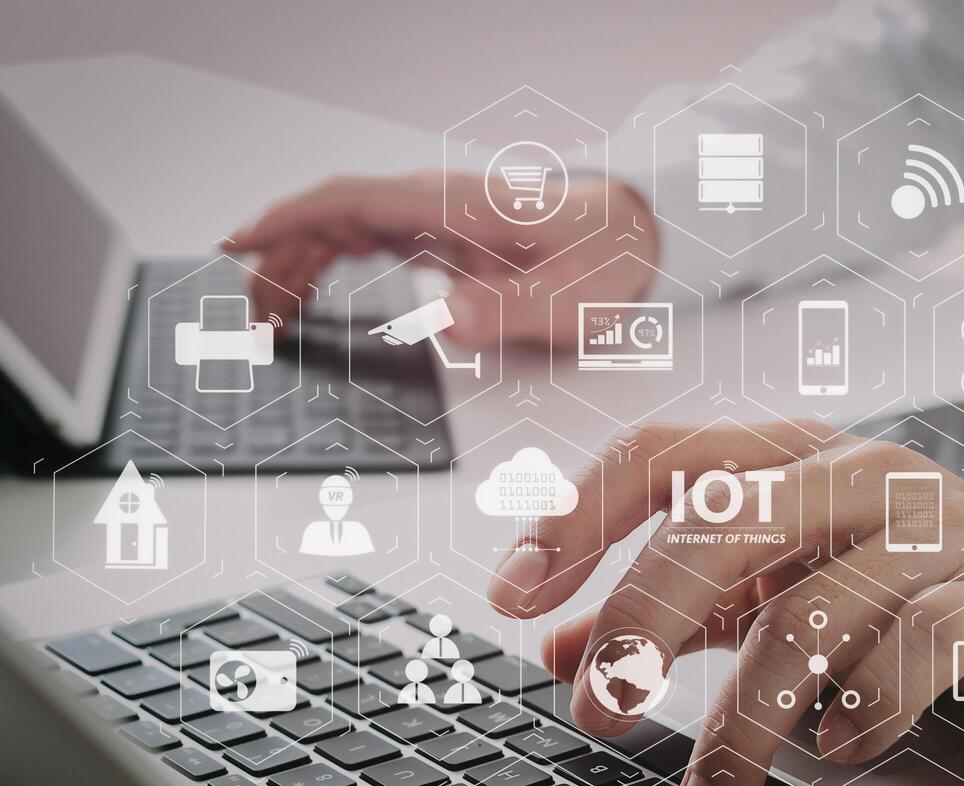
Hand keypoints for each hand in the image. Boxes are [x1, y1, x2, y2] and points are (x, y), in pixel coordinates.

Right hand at [222, 171, 656, 346]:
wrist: (637, 233)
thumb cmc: (606, 258)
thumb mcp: (570, 296)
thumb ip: (508, 309)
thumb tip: (443, 318)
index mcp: (454, 207)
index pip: (349, 200)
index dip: (288, 220)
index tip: (237, 243)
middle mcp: (433, 203)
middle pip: (332, 218)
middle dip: (280, 259)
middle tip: (250, 318)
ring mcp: (432, 216)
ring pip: (342, 229)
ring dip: (297, 266)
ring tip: (266, 317)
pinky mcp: (438, 235)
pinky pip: (365, 240)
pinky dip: (327, 264)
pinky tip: (307, 295)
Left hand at [490, 422, 963, 785]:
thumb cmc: (901, 580)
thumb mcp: (779, 580)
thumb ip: (678, 608)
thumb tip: (556, 648)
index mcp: (790, 457)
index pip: (664, 454)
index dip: (579, 515)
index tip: (511, 595)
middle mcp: (855, 477)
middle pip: (719, 525)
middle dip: (640, 622)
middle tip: (594, 711)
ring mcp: (931, 532)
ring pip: (806, 615)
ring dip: (740, 722)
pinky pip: (907, 657)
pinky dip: (856, 717)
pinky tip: (836, 751)